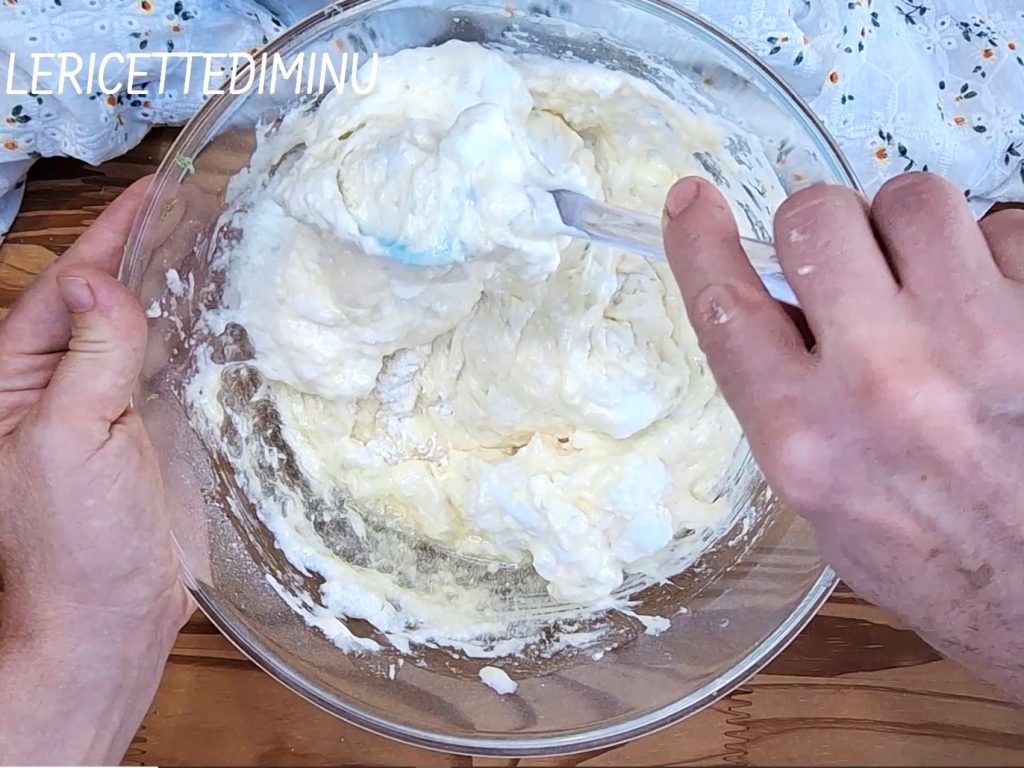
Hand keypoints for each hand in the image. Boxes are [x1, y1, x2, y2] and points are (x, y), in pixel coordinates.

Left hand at [0, 178, 190, 764]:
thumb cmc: (73, 541)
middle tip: (193, 201)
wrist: (112, 617)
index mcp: (17, 381)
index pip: (65, 287)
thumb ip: (89, 359)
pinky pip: (174, 368)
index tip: (154, 192)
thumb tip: (101, 283)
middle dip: (142, 249)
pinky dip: (198, 334)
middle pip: (104, 299)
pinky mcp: (154, 430)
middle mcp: (62, 384)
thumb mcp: (69, 440)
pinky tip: (225, 308)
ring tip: (214, 238)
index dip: (109, 236)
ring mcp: (111, 405)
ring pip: (142, 328)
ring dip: (173, 285)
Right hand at [663, 172, 1023, 700]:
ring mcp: (976, 345)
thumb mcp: (823, 502)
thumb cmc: (937, 560)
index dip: (698, 240)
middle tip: (845, 262)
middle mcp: (880, 381)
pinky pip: (1007, 229)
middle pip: (817, 217)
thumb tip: (778, 309)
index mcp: (804, 435)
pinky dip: (992, 255)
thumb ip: (789, 404)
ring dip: (908, 229)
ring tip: (926, 281)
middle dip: (823, 228)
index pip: (726, 306)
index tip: (692, 201)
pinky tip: (993, 306)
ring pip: (913, 199)